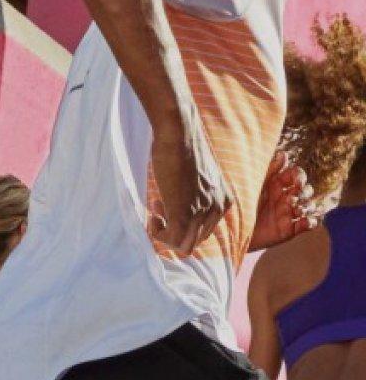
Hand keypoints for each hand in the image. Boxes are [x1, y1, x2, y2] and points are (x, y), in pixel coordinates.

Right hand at [149, 116, 232, 255]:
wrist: (179, 134)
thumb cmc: (183, 149)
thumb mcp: (199, 178)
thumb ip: (198, 195)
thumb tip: (180, 207)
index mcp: (224, 201)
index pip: (203, 233)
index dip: (182, 224)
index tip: (171, 204)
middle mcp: (217, 208)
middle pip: (194, 243)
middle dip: (173, 230)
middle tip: (162, 207)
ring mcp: (201, 211)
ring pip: (183, 246)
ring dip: (165, 232)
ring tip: (158, 207)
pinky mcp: (184, 212)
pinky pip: (171, 240)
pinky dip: (157, 232)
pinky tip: (154, 212)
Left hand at [247, 148, 318, 251]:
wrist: (230, 230)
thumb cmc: (239, 205)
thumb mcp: (252, 186)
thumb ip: (268, 171)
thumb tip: (284, 154)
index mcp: (277, 185)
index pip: (297, 175)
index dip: (300, 176)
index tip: (295, 182)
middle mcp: (285, 198)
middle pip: (307, 190)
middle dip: (305, 192)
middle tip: (294, 197)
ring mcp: (288, 213)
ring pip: (310, 205)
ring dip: (308, 206)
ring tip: (297, 209)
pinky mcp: (289, 229)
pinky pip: (309, 223)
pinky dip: (311, 222)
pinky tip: (304, 221)